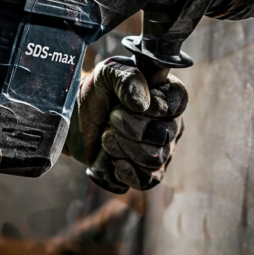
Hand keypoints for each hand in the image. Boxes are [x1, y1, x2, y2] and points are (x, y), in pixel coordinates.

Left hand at [67, 57, 185, 190]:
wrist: (76, 120)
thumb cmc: (97, 92)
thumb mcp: (107, 74)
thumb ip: (126, 78)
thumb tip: (142, 105)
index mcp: (168, 95)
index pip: (178, 102)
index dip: (156, 106)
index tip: (132, 105)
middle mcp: (171, 123)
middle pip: (164, 134)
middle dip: (132, 128)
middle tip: (111, 119)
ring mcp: (162, 150)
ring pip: (155, 159)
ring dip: (125, 148)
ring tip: (107, 138)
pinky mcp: (146, 172)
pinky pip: (148, 180)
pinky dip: (129, 172)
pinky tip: (115, 162)